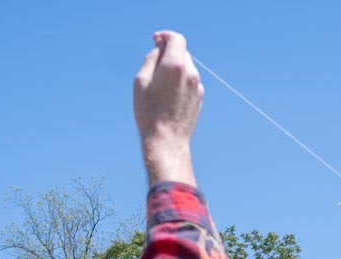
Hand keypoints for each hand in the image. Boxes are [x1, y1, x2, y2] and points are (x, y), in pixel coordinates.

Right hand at [133, 30, 201, 186]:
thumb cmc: (149, 112)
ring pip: (186, 67)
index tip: (156, 40)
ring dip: (174, 68)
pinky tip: (168, 96)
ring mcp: (197, 86)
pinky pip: (189, 81)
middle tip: (153, 65)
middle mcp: (190, 73)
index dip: (165, 36)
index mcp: (175, 65)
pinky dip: (180, 81)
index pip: (176, 39)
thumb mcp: (141, 81)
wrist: (166, 140)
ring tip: (159, 85)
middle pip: (182, 52)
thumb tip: (160, 47)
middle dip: (169, 53)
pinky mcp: (199, 97)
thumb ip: (151, 58)